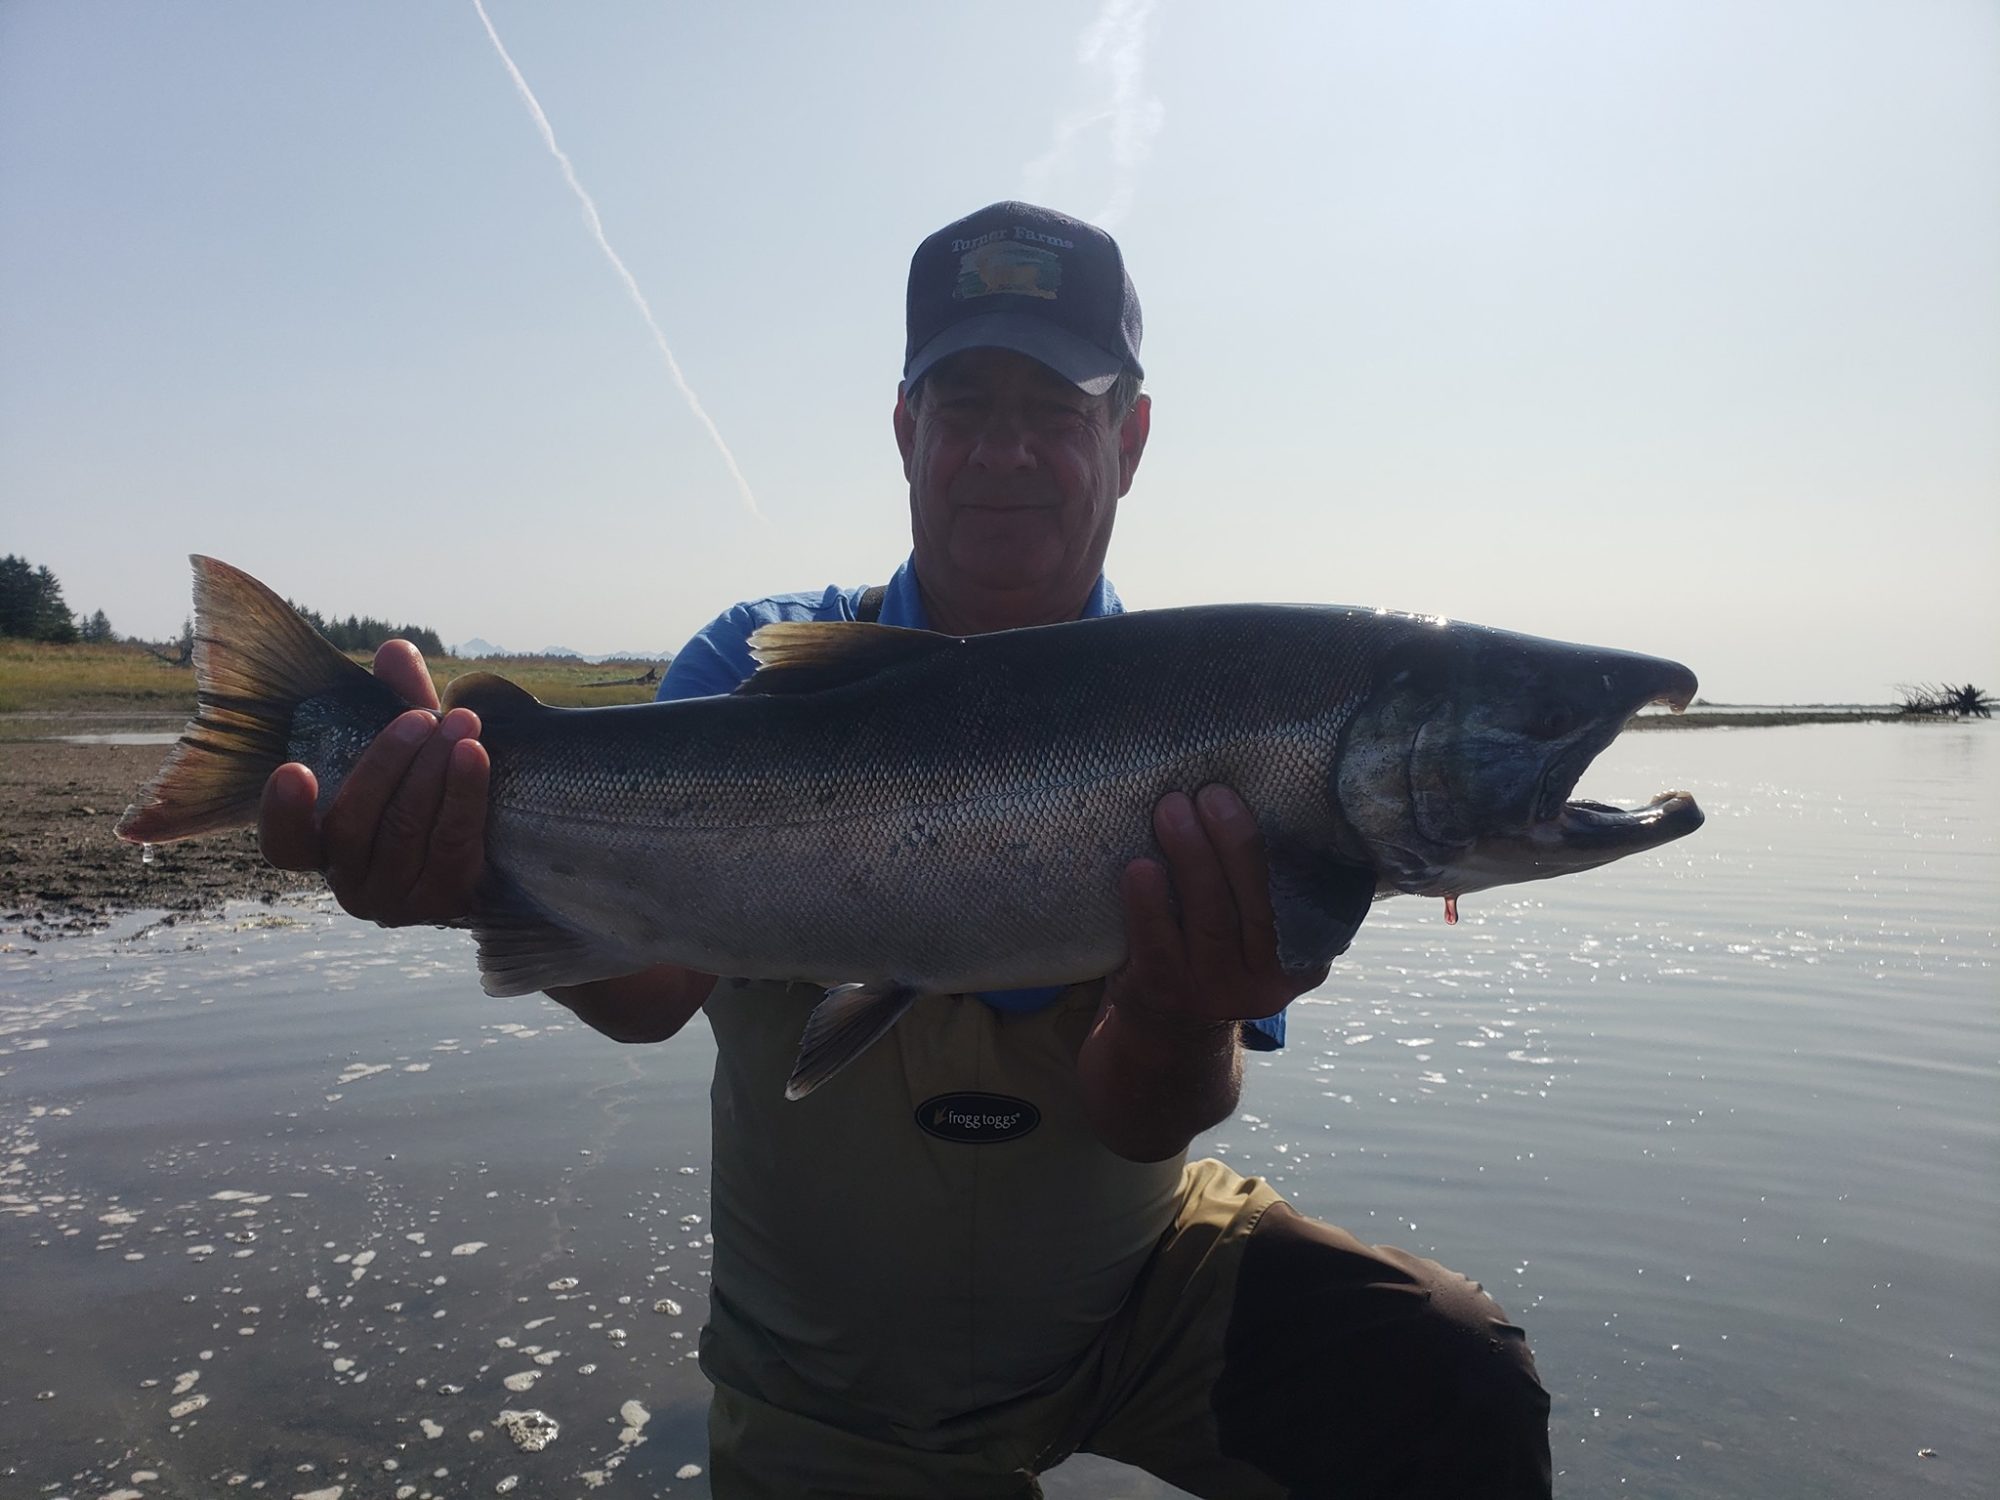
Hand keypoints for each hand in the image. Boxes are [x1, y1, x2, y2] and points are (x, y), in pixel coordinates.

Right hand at [257, 640, 491, 924]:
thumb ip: (395, 703)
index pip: (284, 843)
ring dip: (432, 770)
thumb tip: (396, 650)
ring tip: (459, 724)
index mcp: (320, 848)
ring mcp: (396, 899)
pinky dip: (463, 792)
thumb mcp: (407, 748)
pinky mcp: (444, 901)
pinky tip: (474, 753)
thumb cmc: (431, 790)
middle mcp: (349, 881)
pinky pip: (451, 841)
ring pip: (404, 830)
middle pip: (352, 825)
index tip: (294, 768)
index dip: (284, 811)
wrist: (498, 850)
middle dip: (386, 763)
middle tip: (420, 717)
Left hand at [1105, 785, 1330, 1028]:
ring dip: (1191, 857)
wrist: (1163, 1030)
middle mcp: (1266, 980)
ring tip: (1172, 809)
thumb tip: (1257, 788)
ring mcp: (1214, 991)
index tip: (1277, 796)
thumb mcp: (1253, 934)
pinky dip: (1148, 904)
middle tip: (1212, 793)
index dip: (1292, 848)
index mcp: (1302, 958)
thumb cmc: (1209, 951)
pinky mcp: (1165, 992)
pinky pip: (1158, 945)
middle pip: (1259, 905)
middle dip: (1236, 842)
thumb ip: (1264, 887)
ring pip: (1211, 918)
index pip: (1308, 900)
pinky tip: (1139, 868)